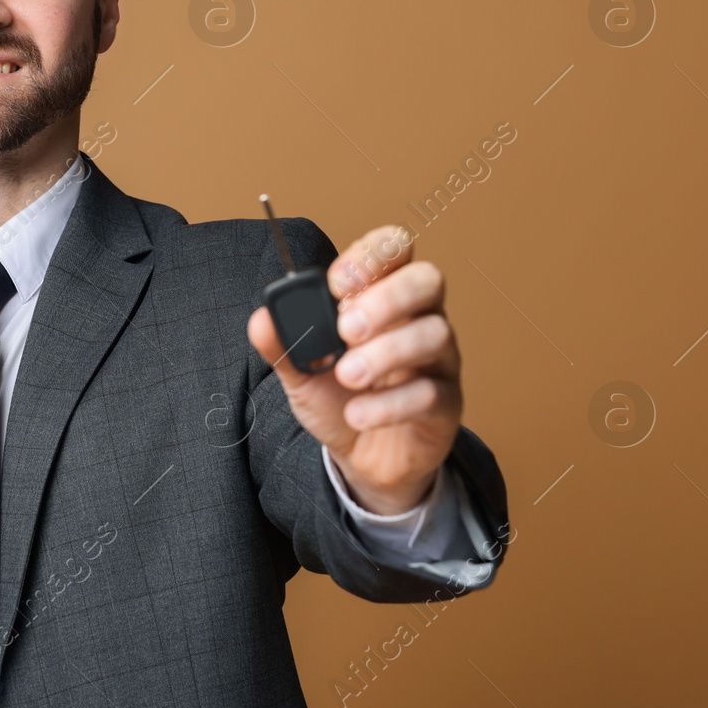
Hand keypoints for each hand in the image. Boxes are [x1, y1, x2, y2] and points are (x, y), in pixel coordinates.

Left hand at [247, 225, 461, 514]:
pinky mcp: (447, 403)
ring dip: (385, 353)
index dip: (370, 254)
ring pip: (435, 334)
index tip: (336, 284)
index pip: (394, 249)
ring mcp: (438, 360)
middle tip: (345, 328)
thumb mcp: (301, 371)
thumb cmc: (337, 399)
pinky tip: (357, 414)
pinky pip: (432, 392)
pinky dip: (389, 404)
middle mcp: (418, 318)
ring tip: (347, 376)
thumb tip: (260, 319)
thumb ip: (284, 344)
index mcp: (382, 297)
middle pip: (427, 279)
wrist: (359, 458)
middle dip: (387, 297)